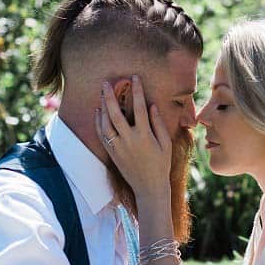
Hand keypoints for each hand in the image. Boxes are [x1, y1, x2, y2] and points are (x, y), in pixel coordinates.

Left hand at [95, 74, 171, 199]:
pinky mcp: (112, 153)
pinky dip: (98, 122)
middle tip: (106, 83)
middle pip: (116, 113)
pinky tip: (98, 111)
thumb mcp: (165, 144)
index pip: (139, 108)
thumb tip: (152, 105)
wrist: (149, 187)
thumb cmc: (161, 164)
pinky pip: (102, 135)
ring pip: (105, 123)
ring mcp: (118, 147)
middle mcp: (129, 140)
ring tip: (102, 94)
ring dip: (102, 107)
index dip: (137, 91)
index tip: (134, 78)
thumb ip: (158, 123)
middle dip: (110, 96)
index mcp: (144, 136)